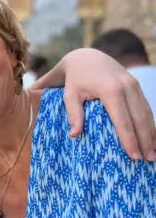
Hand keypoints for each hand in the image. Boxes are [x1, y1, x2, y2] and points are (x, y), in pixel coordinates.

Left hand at [31, 48, 155, 160]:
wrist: (86, 56)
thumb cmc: (74, 79)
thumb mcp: (69, 94)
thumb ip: (73, 114)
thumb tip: (74, 135)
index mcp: (110, 90)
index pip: (122, 119)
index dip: (129, 139)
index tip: (133, 156)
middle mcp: (126, 87)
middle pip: (139, 118)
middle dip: (145, 140)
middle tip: (148, 160)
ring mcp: (134, 84)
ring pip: (147, 113)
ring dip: (152, 134)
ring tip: (154, 154)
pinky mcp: (136, 85)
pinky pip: (146, 106)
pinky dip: (151, 123)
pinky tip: (153, 138)